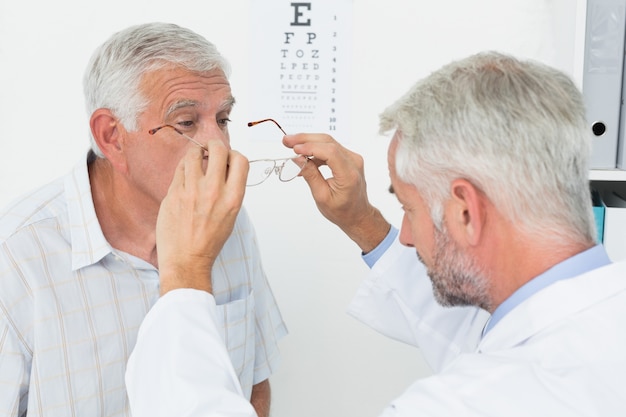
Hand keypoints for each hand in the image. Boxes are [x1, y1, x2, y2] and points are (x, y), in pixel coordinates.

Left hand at [156, 140, 248, 294]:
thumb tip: (225, 168)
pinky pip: (180, 169)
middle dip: (214, 145)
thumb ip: (230, 190)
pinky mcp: (174, 193)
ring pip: (194, 154)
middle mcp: (214, 191)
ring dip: (196, 152)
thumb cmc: (210, 240)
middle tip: (210, 150)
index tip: (228, 159)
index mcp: (233, 198)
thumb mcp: (231, 215)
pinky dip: (184, 167)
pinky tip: (185, 174)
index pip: (240, 160)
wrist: (187, 259)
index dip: (234, 155)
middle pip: (218, 149)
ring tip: (196, 158)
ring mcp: (192, 190)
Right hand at [283, 133, 389, 252]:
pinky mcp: (349, 158)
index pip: (330, 152)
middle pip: (328, 142)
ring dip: (308, 143)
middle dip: (305, 139)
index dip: (310, 147)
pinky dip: (315, 150)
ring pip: (328, 142)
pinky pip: (330, 148)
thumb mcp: (322, 196)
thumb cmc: (342, 210)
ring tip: (291, 147)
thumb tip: (297, 159)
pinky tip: (303, 157)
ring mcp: (353, 158)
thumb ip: (310, 175)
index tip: (294, 149)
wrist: (357, 214)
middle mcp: (354, 163)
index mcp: (348, 175)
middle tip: (287, 141)